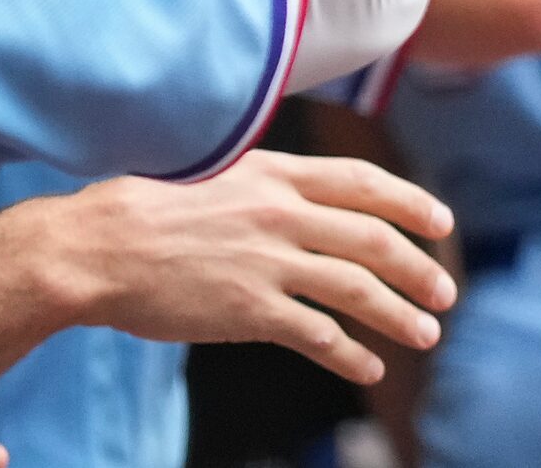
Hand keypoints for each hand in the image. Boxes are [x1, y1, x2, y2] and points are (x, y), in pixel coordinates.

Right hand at [49, 150, 457, 385]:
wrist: (95, 247)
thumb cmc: (144, 208)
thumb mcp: (216, 171)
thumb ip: (266, 184)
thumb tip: (302, 197)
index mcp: (276, 174)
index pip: (364, 184)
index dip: (411, 203)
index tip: (442, 224)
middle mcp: (281, 214)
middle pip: (374, 239)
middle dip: (419, 268)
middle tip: (445, 292)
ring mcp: (267, 262)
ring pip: (357, 288)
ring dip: (399, 314)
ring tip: (427, 335)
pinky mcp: (248, 310)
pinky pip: (316, 334)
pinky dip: (349, 353)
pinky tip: (367, 368)